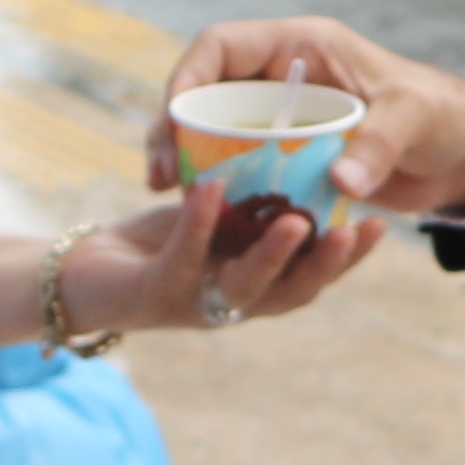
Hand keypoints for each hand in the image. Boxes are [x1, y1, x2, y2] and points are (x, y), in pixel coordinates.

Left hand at [54, 186, 387, 336]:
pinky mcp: (153, 293)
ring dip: (271, 253)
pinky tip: (213, 187)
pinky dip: (199, 222)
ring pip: (242, 285)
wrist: (84, 274)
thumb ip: (255, 207)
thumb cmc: (157, 244)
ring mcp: (193, 303)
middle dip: (325, 264)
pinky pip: (182, 257)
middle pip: (290, 292)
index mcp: (254, 285)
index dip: (348, 260)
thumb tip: (301, 161)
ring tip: (293, 219)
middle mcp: (231, 303)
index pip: (313, 278)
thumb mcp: (216, 222)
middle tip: (355, 231)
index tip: (380, 226)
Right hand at [147, 18, 464, 216]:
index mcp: (299, 47)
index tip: (173, 119)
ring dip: (188, 162)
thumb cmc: (441, 117)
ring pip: (212, 132)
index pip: (219, 47)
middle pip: (204, 94)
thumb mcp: (412, 122)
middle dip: (172, 130)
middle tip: (160, 177)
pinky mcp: (287, 154)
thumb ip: (378, 146)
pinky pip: (239, 165)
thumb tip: (341, 182)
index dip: (187, 78)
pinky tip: (205, 218)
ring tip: (169, 196)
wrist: (463, 153)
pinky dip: (220, 186)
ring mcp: (281, 118)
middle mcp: (281, 78)